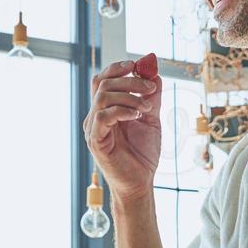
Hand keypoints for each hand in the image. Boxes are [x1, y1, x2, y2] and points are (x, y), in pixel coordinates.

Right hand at [83, 60, 160, 201]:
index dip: (118, 68)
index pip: (104, 79)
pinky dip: (121, 111)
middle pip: (103, 83)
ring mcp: (93, 128)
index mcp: (106, 109)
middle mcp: (95, 116)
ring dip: (129, 97)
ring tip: (147, 108)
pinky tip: (137, 116)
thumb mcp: (151, 118)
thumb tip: (153, 71)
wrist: (140, 182)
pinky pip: (102, 117)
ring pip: (103, 97)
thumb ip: (151, 96)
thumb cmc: (142, 153)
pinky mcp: (95, 141)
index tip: (137, 65)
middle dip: (129, 80)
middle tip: (150, 88)